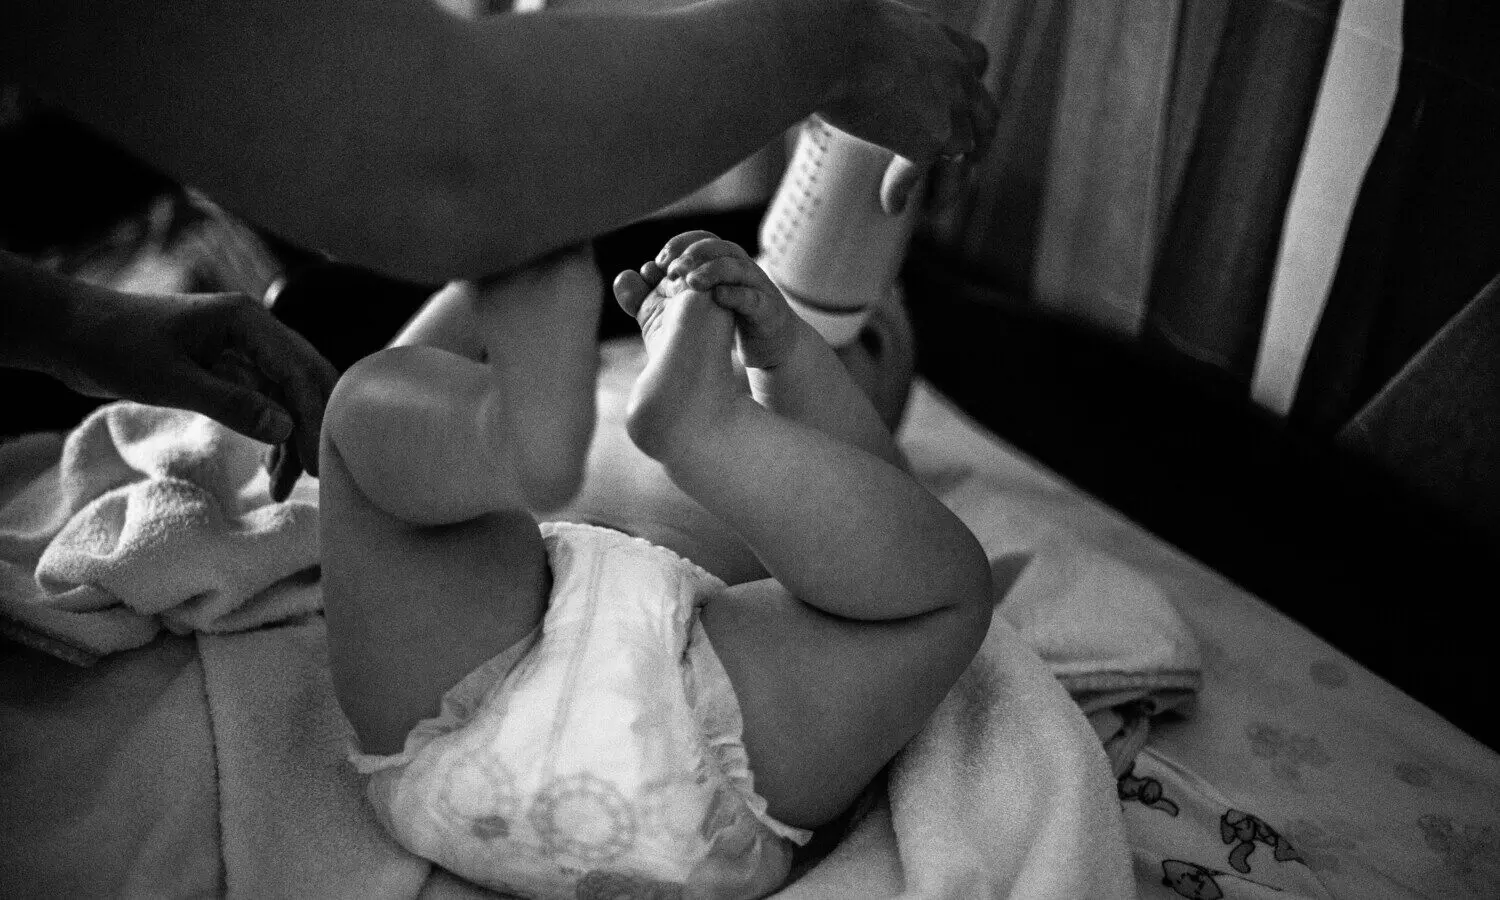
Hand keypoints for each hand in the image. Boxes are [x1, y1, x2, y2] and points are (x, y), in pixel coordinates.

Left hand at [55, 285, 338, 500]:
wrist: (69, 331)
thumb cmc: (113, 345)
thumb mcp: (170, 380)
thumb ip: (230, 403)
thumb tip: (285, 428)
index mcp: (246, 321)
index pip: (297, 371)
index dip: (312, 418)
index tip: (314, 464)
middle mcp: (253, 331)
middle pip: (304, 382)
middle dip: (312, 429)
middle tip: (316, 477)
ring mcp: (242, 350)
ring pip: (286, 398)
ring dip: (289, 439)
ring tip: (283, 487)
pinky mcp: (227, 368)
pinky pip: (264, 403)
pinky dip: (269, 434)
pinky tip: (268, 467)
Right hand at [819, 0, 997, 212]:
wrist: (831, 42)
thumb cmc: (830, 26)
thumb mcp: (869, 23)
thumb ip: (876, 44)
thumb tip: (840, 52)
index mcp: (943, 40)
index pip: (976, 63)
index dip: (968, 87)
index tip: (955, 102)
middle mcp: (957, 74)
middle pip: (985, 116)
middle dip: (977, 141)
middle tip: (962, 161)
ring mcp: (949, 110)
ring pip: (965, 154)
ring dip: (951, 181)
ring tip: (935, 202)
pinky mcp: (929, 141)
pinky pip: (919, 174)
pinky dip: (902, 191)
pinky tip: (891, 205)